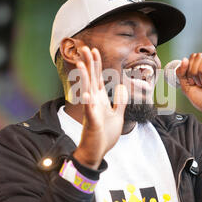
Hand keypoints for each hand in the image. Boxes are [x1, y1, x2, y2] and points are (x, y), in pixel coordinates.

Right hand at [73, 47, 127, 169]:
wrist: (97, 153)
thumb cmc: (105, 135)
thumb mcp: (117, 115)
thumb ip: (120, 101)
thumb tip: (120, 86)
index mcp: (100, 99)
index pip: (97, 78)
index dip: (96, 64)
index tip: (94, 50)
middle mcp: (94, 102)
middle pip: (91, 79)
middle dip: (89, 64)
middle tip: (85, 48)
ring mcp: (92, 111)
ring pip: (87, 90)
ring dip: (84, 77)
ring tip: (80, 63)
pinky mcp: (92, 122)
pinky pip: (90, 111)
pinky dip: (88, 103)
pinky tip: (87, 94)